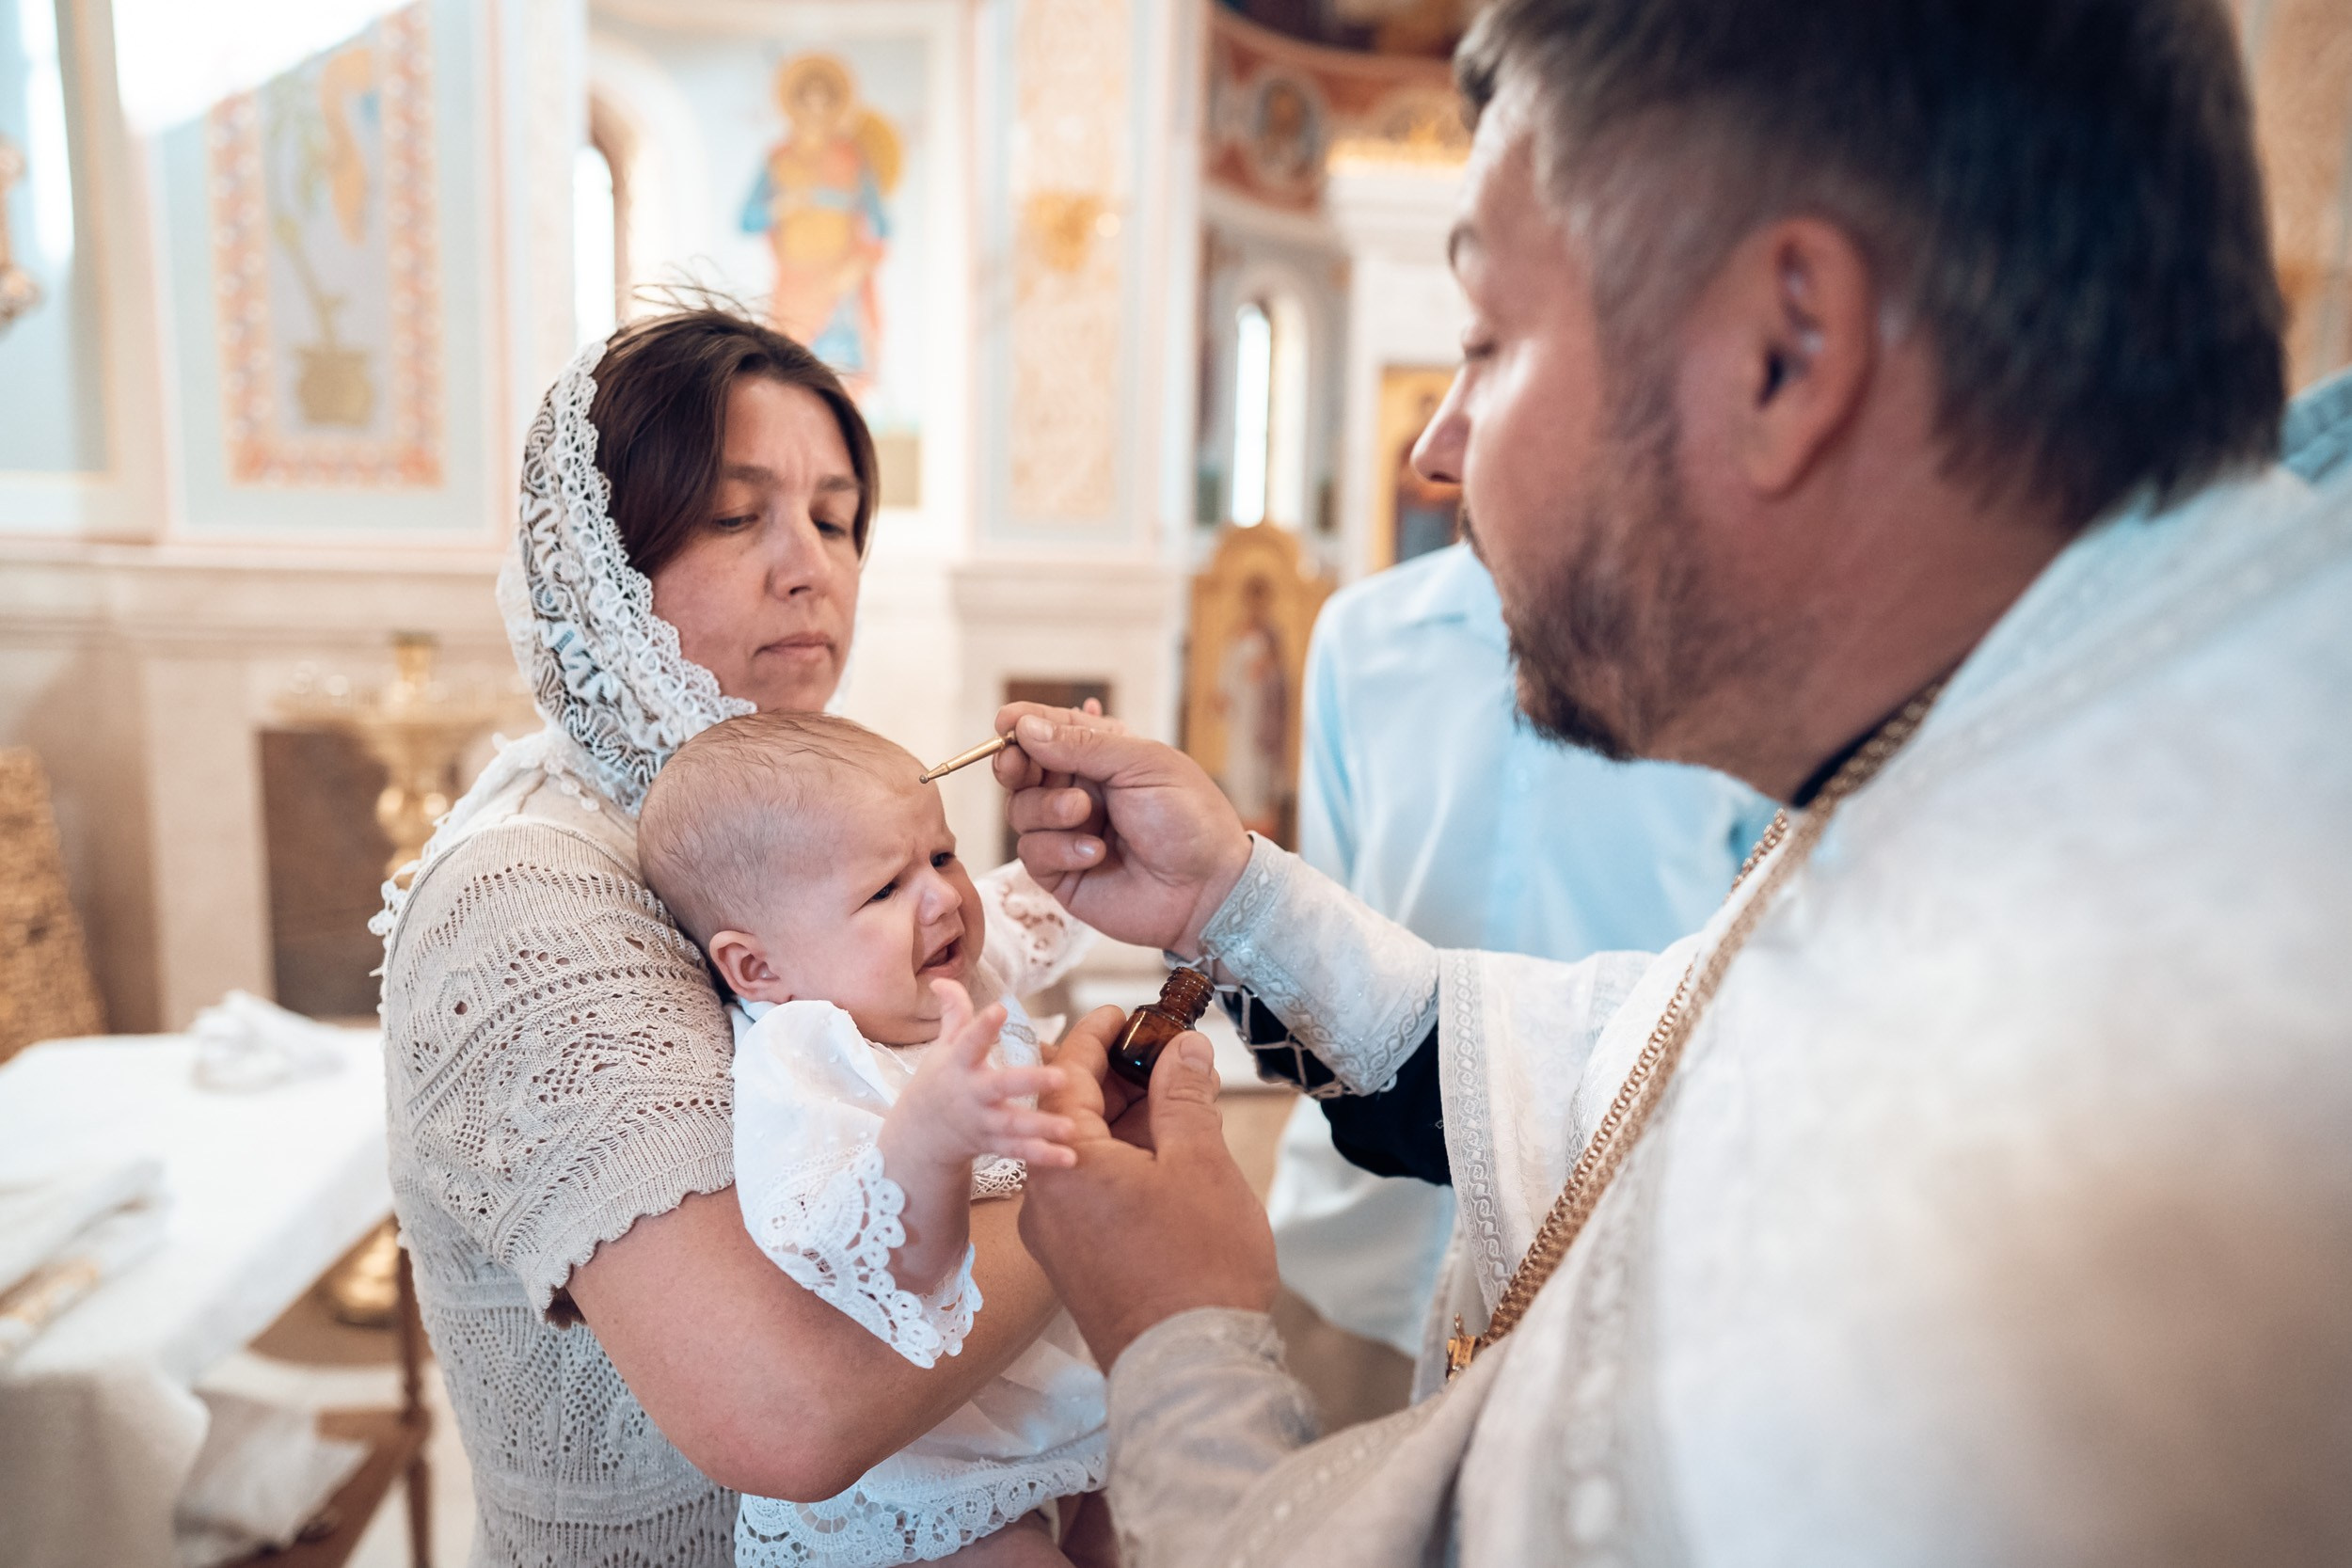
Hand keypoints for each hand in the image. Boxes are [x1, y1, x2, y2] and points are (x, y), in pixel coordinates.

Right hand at [882, 980, 1077, 1171]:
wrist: (918, 1136)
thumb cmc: (938, 1082)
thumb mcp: (942, 1048)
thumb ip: (952, 1014)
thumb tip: (943, 979)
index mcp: (959, 1064)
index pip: (969, 1041)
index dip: (983, 1025)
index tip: (1000, 1009)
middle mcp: (972, 1093)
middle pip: (1000, 1086)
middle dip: (1029, 1081)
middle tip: (1061, 1077)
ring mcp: (982, 1122)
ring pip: (1013, 1125)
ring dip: (1042, 1127)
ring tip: (1072, 1128)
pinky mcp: (991, 1145)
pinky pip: (1018, 1152)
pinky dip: (1043, 1155)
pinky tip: (1069, 1158)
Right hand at [990, 702, 1254, 955]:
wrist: (1207, 888)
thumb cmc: (1188, 818)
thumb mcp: (1141, 764)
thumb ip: (1081, 744)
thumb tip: (1025, 727)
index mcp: (1102, 756)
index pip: (1049, 730)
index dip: (1022, 724)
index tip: (1006, 722)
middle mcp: (1079, 790)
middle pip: (1020, 769)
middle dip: (1014, 763)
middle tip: (1017, 765)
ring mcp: (1068, 833)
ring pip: (1020, 810)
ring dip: (1046, 808)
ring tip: (1084, 813)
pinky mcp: (1062, 873)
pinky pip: (1032, 852)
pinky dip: (1059, 849)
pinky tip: (1096, 854)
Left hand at [1020, 1006, 1278, 1366]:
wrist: (1188, 1370)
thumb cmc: (1195, 1264)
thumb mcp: (1199, 1163)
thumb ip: (1185, 1097)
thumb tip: (1183, 1049)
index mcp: (1061, 1162)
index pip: (1063, 1074)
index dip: (1096, 1033)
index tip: (1124, 1012)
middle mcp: (1044, 1196)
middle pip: (1067, 1114)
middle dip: (1115, 1078)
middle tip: (1163, 1054)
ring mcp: (1058, 1236)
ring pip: (1081, 1156)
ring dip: (1123, 1123)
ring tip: (1175, 1103)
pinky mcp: (1078, 1265)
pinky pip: (1089, 1193)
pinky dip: (1121, 1163)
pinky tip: (1166, 1160)